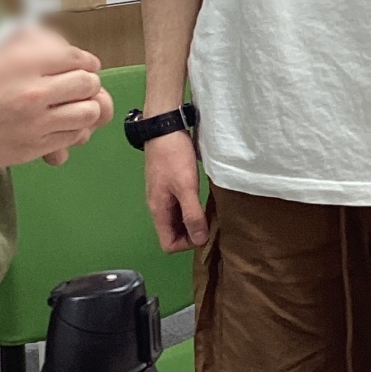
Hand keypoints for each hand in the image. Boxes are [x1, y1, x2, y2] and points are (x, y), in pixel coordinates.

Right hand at [0, 27, 113, 169]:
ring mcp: (36, 123)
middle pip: (88, 85)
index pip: (77, 58)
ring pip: (88, 115)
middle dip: (87, 85)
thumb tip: (52, 48)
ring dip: (85, 109)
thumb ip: (25, 51)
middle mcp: (36, 90)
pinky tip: (61, 128)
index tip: (84, 66)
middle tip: (78, 88)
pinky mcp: (31, 150)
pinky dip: (73, 133)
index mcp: (24, 61)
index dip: (85, 62)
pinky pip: (70, 140)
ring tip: (72, 109)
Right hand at [145, 129, 207, 251]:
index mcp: (158, 210)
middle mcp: (159, 206)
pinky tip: (203, 198)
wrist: (164, 127)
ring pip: (178, 219)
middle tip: (211, 221)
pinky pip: (180, 205)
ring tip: (210, 211)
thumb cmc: (173, 157)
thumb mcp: (185, 187)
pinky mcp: (170, 184)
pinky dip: (191, 207)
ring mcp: (163, 195)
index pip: (168, 244)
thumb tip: (200, 240)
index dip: (186, 244)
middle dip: (192, 232)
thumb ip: (192, 214)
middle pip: (173, 233)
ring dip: (193, 219)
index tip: (203, 231)